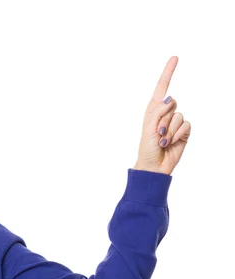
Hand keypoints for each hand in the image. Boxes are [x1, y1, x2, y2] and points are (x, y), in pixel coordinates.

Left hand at [134, 56, 191, 175]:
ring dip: (169, 130)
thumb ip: (157, 111)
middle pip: (171, 104)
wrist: (154, 165)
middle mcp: (165, 113)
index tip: (175, 58)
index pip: (162, 88)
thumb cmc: (147, 147)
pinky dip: (177, 134)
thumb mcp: (148, 128)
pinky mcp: (184, 131)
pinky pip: (186, 125)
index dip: (168, 72)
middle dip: (163, 119)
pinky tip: (170, 142)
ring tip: (162, 140)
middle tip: (157, 132)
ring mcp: (175, 122)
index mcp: (153, 110)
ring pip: (179, 116)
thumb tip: (169, 98)